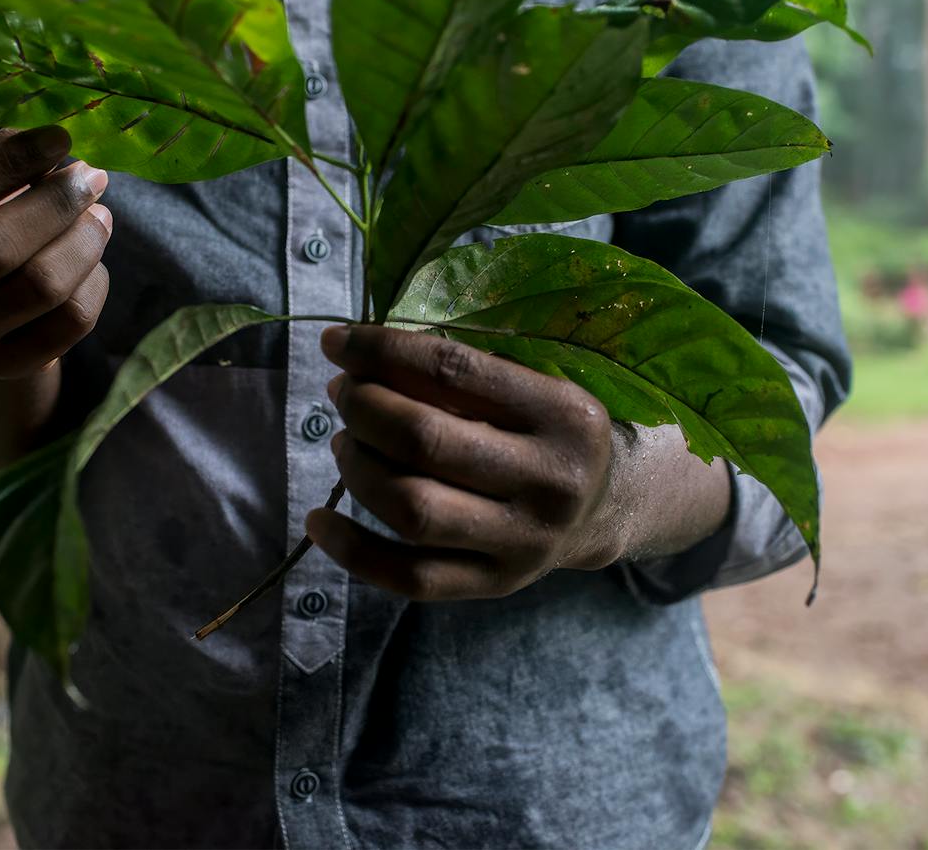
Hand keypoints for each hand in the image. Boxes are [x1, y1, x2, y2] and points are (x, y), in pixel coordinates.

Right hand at [0, 126, 112, 378]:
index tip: (60, 137)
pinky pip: (72, 320)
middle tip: (93, 177)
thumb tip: (45, 147)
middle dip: (55, 203)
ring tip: (100, 216)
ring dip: (84, 240)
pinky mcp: (5, 367)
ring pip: (42, 285)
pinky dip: (95, 281)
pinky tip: (92, 263)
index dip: (8, 162)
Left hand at [309, 324, 625, 599]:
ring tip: (344, 442)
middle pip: (426, 442)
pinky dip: (353, 550)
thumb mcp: (536, 383)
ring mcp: (524, 542)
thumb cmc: (548, 428)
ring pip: (412, 510)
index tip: (337, 342)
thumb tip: (363, 354)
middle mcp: (550, 481)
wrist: (607, 505)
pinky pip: (410, 578)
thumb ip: (466, 370)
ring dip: (357, 468)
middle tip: (343, 394)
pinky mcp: (497, 585)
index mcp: (564, 414)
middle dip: (364, 409)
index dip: (382, 352)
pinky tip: (320, 519)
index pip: (454, 372)